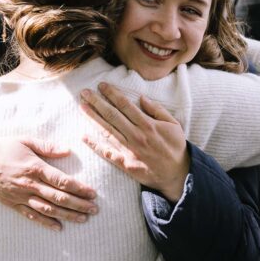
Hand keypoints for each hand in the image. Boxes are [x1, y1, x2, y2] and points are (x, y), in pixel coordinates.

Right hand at [0, 136, 98, 230]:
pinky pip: (31, 215)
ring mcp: (20, 196)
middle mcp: (29, 184)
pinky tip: (58, 227)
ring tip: (83, 219)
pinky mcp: (12, 203)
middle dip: (78, 204)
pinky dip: (45, 222)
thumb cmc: (2, 147)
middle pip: (58, 197)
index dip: (79, 188)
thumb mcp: (25, 140)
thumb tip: (67, 151)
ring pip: (48, 209)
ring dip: (67, 215)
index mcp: (34, 167)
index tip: (93, 193)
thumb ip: (47, 147)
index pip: (61, 181)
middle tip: (94, 209)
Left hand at [80, 82, 188, 202]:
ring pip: (107, 131)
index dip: (112, 94)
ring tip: (82, 107)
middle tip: (84, 93)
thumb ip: (157, 110)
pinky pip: (108, 153)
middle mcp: (136, 136)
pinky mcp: (126, 164)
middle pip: (112, 116)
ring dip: (93, 118)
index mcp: (147, 125)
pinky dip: (95, 145)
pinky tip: (84, 136)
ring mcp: (129, 150)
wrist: (177, 175)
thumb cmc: (175, 147)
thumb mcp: (174, 125)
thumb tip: (141, 98)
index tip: (101, 85)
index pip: (125, 105)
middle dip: (97, 102)